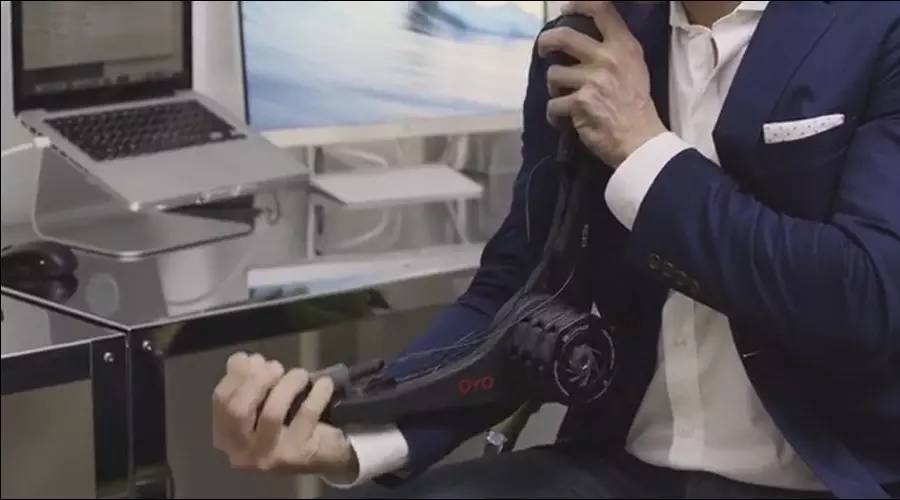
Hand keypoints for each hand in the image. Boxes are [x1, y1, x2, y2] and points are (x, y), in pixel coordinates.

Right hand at [212, 353, 357, 479]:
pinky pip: (305, 416)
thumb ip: (249, 383)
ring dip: (287, 385)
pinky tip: (324, 383)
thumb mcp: (262, 407)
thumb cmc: (286, 428)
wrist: (321, 457)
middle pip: (239, 410)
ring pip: (271, 413)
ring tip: (300, 374)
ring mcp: (270, 456)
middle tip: (276, 367)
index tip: (255, 358)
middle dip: (257, 380)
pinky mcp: (298, 454)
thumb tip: (243, 359)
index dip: (237, 374)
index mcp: (227, 437)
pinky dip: (316, 394)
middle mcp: (242, 452)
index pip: (221, 401)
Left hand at [537, 1, 665, 166]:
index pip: (601, 9)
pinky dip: (556, 116)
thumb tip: (585, 39)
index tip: (567, 8)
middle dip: (546, 43)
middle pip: (562, 37)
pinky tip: (566, 120)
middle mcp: (607, 58)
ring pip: (553, 74)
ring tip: (567, 99)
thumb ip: (614, 50)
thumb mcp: (635, 68)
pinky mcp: (579, 102)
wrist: (640, 140)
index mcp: (624, 46)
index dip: (578, 3)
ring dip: (555, 89)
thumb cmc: (637, 106)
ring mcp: (592, 80)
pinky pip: (553, 105)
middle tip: (545, 50)